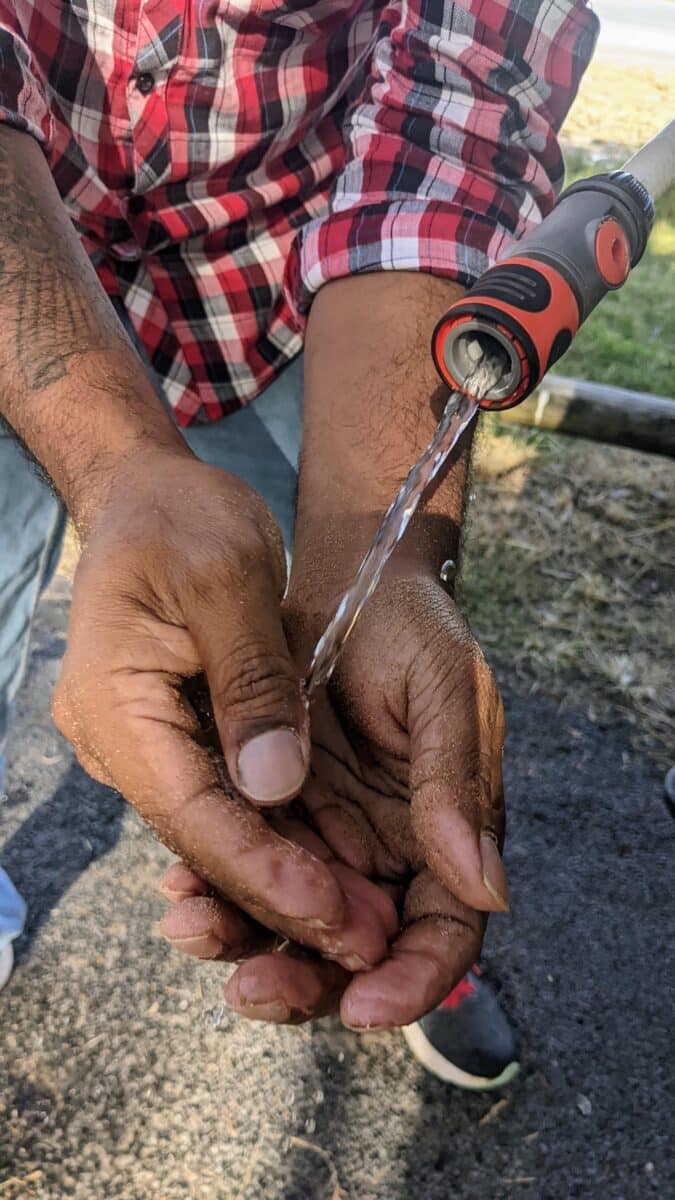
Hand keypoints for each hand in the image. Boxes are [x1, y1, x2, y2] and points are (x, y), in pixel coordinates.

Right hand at [52, 447, 392, 970]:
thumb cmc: (183, 519)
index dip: (263, 869)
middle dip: (284, 894)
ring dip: (289, 877)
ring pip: (219, 830)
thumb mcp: (227, 581)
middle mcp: (122, 741)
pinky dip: (281, 836)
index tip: (333, 911)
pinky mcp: (177, 737)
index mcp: (116, 706)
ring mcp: (145, 744)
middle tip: (368, 943)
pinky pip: (227, 801)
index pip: (192, 813)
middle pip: (205, 838)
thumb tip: (277, 788)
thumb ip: (254, 685)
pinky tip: (335, 869)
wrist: (149, 494)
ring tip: (366, 924)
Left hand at [162, 566, 506, 1028]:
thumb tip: (485, 890)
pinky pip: (245, 868)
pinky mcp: (277, 812)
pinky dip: (214, 888)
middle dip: (309, 979)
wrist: (349, 576)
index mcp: (448, 834)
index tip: (365, 1006)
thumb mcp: (445, 692)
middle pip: (358, 949)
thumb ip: (456, 787)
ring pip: (292, 920)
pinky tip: (177, 890)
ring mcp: (329, 835)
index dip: (412, 979)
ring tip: (192, 930)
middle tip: (253, 988)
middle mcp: (388, 849)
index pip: (443, 931)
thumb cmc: (412, 626)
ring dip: (245, 939)